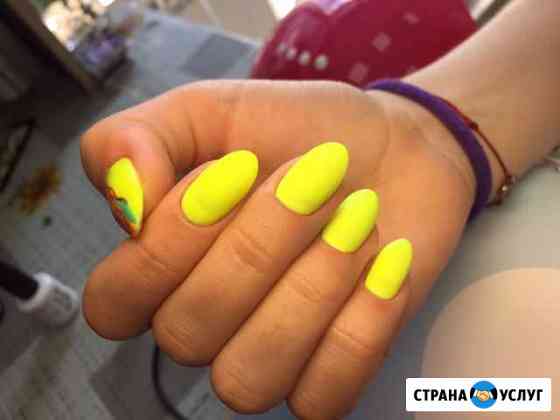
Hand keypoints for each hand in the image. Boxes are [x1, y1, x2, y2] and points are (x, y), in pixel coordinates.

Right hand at [81, 80, 473, 418]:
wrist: (395, 147)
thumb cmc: (298, 129)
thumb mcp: (206, 111)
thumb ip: (135, 141)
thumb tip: (126, 206)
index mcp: (160, 268)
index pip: (115, 302)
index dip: (171, 241)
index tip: (239, 166)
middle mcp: (204, 323)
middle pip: (190, 335)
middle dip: (261, 245)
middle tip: (318, 177)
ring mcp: (265, 357)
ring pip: (250, 379)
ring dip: (314, 286)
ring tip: (358, 218)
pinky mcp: (328, 375)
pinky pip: (322, 396)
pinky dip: (363, 325)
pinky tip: (387, 263)